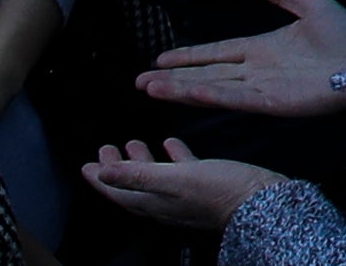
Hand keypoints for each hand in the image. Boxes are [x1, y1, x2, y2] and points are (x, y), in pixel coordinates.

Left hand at [81, 142, 291, 230]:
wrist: (260, 200)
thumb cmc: (221, 190)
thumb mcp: (176, 179)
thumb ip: (139, 175)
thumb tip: (103, 173)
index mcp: (155, 201)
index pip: (118, 191)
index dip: (100, 178)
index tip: (86, 164)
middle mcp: (166, 202)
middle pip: (133, 185)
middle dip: (117, 168)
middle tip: (106, 150)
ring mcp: (185, 196)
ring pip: (154, 178)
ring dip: (141, 161)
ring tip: (134, 143)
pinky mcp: (204, 186)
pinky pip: (180, 171)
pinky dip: (172, 157)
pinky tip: (173, 145)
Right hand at [140, 0, 345, 116]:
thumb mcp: (312, 5)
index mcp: (264, 48)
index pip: (218, 51)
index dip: (190, 55)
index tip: (160, 57)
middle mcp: (257, 70)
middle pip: (206, 72)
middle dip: (173, 77)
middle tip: (140, 80)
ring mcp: (262, 87)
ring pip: (213, 87)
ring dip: (181, 88)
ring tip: (150, 88)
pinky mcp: (272, 101)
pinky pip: (236, 97)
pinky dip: (211, 94)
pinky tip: (188, 92)